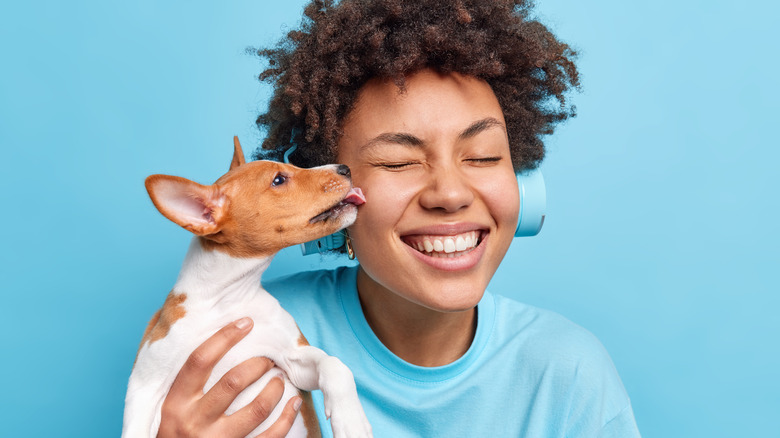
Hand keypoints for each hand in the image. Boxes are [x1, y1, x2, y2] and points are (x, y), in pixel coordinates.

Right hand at [157, 318, 301, 437]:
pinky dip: (287, 418)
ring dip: (275, 389)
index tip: (246, 322)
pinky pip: (270, 436)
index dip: (225, 337)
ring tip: (279, 380)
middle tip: (268, 360)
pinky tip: (294, 403)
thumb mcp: (171, 409)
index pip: (200, 360)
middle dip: (258, 364)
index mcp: (176, 403)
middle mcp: (195, 421)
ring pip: (257, 409)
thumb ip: (188, 383)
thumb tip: (218, 342)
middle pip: (233, 382)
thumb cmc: (176, 434)